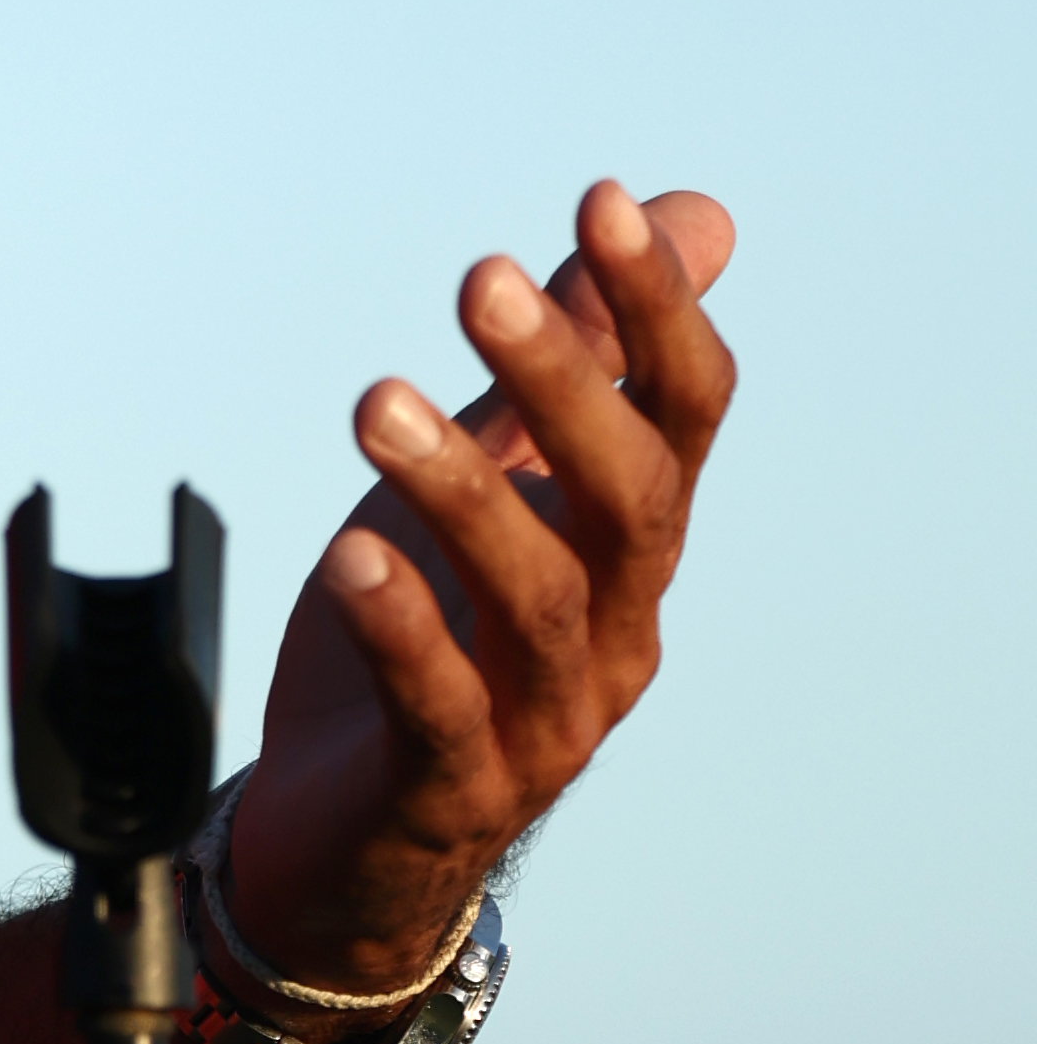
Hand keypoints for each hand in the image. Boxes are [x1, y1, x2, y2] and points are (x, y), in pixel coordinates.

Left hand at [223, 180, 736, 997]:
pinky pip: (442, 706)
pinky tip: (351, 558)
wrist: (352, 842)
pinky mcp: (451, 791)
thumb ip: (580, 357)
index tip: (602, 201)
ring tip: (376, 401)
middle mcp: (615, 632)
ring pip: (537, 599)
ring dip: (462, 491)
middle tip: (480, 279)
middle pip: (629, 499)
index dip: (657, 313)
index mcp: (633, 549)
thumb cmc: (432, 633)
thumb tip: (693, 212)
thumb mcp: (498, 477)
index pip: (684, 420)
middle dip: (565, 383)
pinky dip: (404, 629)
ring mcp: (543, 721)